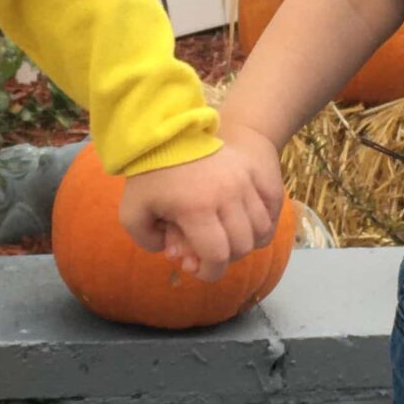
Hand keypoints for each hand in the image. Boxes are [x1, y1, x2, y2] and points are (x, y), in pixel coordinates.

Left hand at [120, 140, 283, 279]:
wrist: (168, 132)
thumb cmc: (149, 173)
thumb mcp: (132, 211)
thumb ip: (146, 241)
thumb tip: (175, 254)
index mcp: (196, 208)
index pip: (217, 255)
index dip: (211, 272)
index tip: (199, 271)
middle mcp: (227, 195)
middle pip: (242, 245)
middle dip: (226, 258)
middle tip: (209, 252)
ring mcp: (244, 181)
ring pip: (261, 228)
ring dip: (246, 241)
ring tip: (227, 237)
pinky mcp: (253, 171)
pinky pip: (271, 207)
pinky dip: (263, 222)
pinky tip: (245, 223)